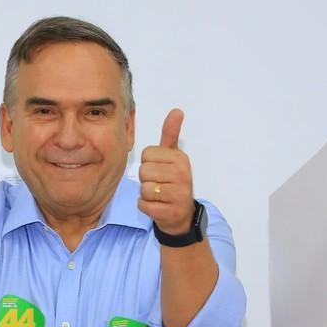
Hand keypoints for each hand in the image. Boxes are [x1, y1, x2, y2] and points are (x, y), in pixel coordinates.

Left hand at [138, 109, 194, 234]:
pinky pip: (144, 205)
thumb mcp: (174, 157)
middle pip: (144, 171)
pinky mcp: (171, 211)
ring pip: (144, 189)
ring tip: (159, 196)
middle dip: (146, 180)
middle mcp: (183, 174)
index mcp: (180, 158)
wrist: (182, 215)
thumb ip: (171, 134)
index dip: (148, 163)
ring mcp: (179, 194)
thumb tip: (177, 111)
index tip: (160, 170)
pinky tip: (158, 206)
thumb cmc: (174, 182)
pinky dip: (147, 207)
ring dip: (147, 195)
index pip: (147, 154)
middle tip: (159, 184)